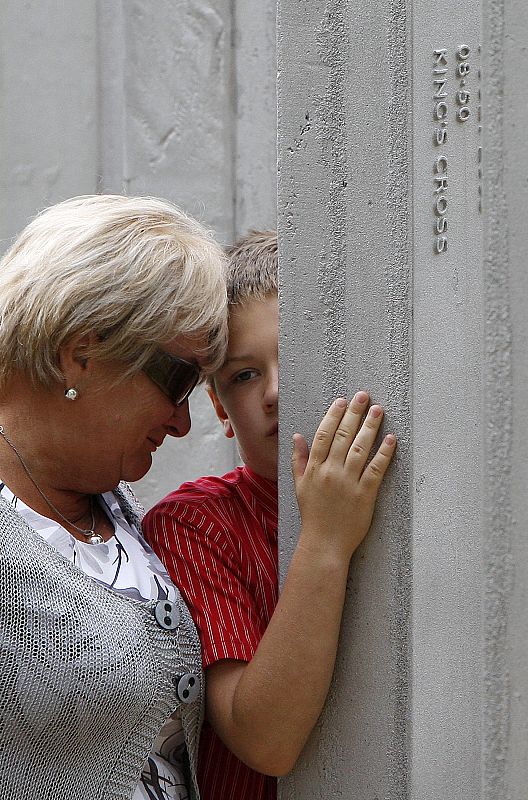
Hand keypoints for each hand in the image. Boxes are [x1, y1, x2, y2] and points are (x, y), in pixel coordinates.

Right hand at [292, 391, 395, 560]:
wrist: (324, 544)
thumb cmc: (313, 515)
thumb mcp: (299, 486)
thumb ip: (299, 460)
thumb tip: (297, 436)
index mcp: (314, 468)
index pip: (324, 434)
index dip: (334, 415)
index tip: (342, 401)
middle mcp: (331, 472)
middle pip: (343, 436)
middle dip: (354, 413)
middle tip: (364, 396)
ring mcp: (348, 483)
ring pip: (360, 448)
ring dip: (370, 427)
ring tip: (378, 410)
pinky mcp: (365, 495)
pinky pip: (376, 469)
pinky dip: (384, 453)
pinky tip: (391, 439)